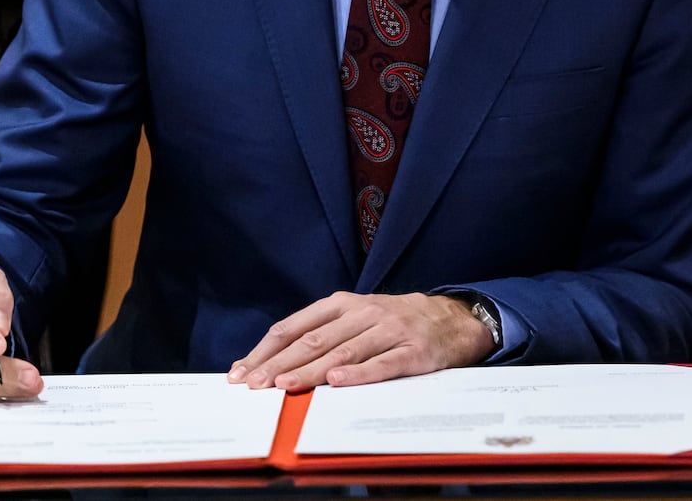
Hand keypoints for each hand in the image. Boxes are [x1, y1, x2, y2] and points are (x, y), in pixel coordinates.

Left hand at [227, 291, 495, 391]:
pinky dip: (360, 373)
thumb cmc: (392, 324)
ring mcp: (388, 330)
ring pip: (343, 352)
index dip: (264, 350)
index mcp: (341, 305)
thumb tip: (272, 365)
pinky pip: (383, 364)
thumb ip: (319, 337)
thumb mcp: (355, 320)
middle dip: (279, 365)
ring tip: (285, 386)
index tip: (241, 373)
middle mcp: (362, 313)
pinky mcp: (413, 350)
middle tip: (254, 386)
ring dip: (311, 371)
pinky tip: (338, 382)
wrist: (451, 319)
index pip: (293, 327)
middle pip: (312, 340)